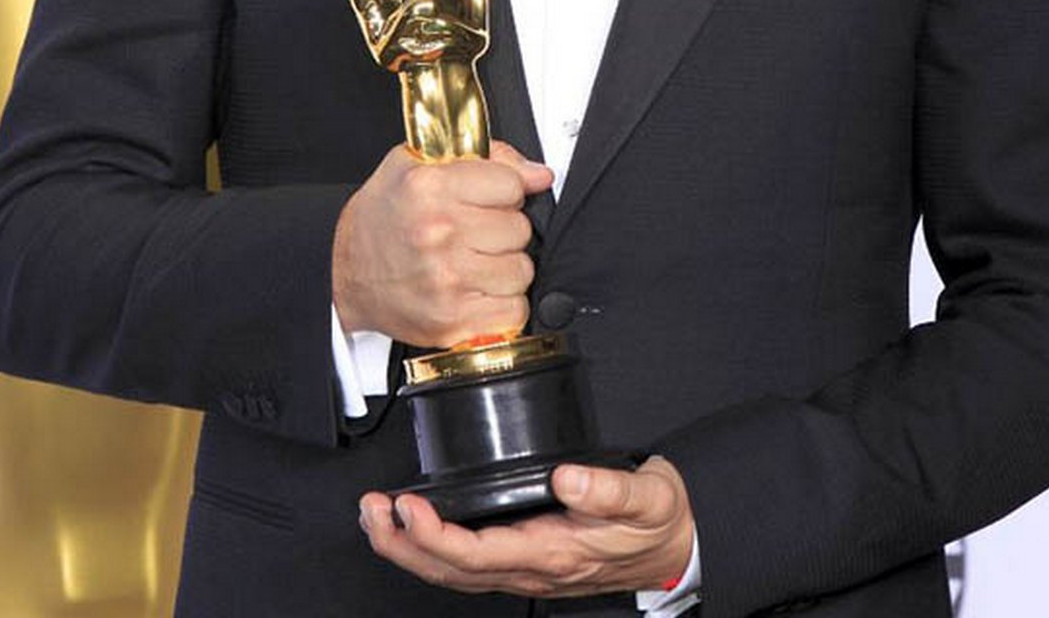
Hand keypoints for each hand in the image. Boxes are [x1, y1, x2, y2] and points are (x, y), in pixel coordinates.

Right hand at [332, 139, 551, 346]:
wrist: (343, 274)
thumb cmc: (382, 219)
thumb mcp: (417, 164)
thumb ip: (486, 158)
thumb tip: (539, 174)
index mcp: (429, 186)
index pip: (512, 184)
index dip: (503, 192)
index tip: (486, 200)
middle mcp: (437, 232)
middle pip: (519, 229)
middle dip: (503, 231)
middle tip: (474, 234)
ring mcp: (445, 279)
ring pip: (521, 271)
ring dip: (504, 268)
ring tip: (474, 263)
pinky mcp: (451, 320)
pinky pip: (514, 311)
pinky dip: (502, 304)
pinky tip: (476, 291)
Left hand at [358, 457, 694, 597]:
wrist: (676, 548)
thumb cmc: (659, 523)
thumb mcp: (649, 496)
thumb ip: (609, 488)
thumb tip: (567, 476)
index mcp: (554, 551)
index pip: (477, 553)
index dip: (433, 535)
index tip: (407, 506)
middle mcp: (532, 568)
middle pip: (450, 570)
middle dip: (401, 544)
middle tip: (371, 510)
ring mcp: (525, 570)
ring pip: (452, 573)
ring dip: (407, 549)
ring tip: (376, 518)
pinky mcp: (524, 562)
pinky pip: (465, 567)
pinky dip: (430, 550)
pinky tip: (412, 530)